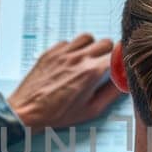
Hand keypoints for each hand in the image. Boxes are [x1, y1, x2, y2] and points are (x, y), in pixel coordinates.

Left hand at [8, 34, 122, 128]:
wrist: (27, 111)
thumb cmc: (57, 114)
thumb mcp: (91, 109)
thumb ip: (111, 93)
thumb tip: (125, 83)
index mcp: (91, 72)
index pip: (118, 53)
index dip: (122, 60)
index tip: (122, 66)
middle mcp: (79, 57)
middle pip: (106, 42)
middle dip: (109, 53)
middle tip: (105, 66)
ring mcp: (63, 52)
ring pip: (88, 37)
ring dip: (91, 47)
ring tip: (88, 61)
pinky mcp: (51, 51)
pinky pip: (69, 42)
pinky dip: (73, 49)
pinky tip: (70, 62)